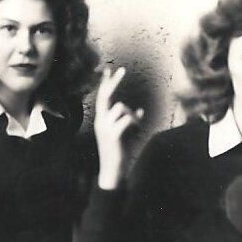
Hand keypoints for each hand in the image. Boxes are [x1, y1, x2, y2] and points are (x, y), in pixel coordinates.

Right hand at [93, 65, 141, 189]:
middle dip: (114, 82)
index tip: (108, 70)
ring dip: (132, 115)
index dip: (106, 84)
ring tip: (136, 127)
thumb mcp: (125, 134)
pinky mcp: (113, 134)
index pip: (102, 98)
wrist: (113, 171)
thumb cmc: (120, 152)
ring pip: (121, 107)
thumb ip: (130, 121)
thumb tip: (140, 111)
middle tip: (122, 70)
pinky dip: (136, 123)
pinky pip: (127, 119)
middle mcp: (101, 121)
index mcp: (102, 120)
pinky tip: (137, 132)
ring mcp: (105, 127)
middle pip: (106, 96)